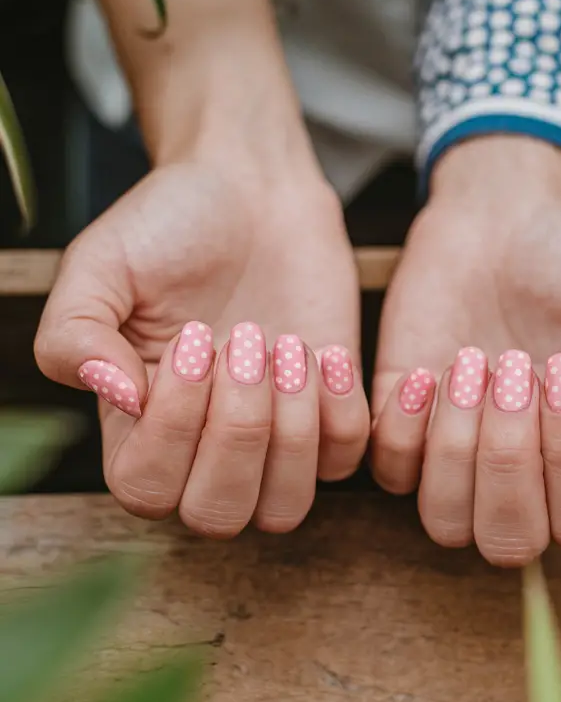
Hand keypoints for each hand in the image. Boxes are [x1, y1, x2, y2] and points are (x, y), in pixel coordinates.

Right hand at [35, 158, 368, 535]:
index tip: (193, 336)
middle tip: (245, 339)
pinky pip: (345, 463)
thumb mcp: (98, 264)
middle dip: (238, 431)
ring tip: (286, 345)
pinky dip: (341, 411)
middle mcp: (201, 448)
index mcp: (135, 427)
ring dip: (292, 429)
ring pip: (284, 508)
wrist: (251, 186)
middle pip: (217, 515)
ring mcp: (270, 440)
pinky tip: (324, 349)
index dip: (174, 429)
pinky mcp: (330, 417)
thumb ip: (73, 336)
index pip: (147, 490)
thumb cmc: (168, 224)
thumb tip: (118, 398)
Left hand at [371, 136, 560, 564]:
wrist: (507, 214)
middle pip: (508, 541)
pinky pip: (389, 471)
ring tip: (472, 363)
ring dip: (455, 447)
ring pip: (443, 520)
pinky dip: (406, 426)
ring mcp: (457, 454)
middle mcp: (522, 474)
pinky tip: (430, 366)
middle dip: (509, 459)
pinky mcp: (402, 423)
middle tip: (514, 367)